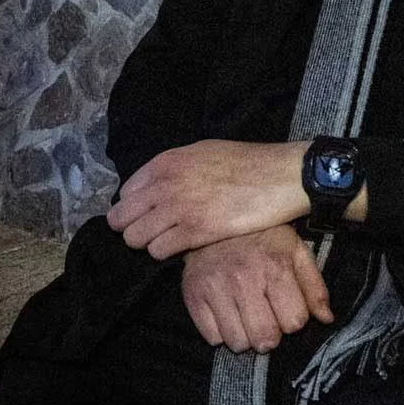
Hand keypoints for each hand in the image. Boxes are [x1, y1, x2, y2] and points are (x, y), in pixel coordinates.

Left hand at [105, 140, 309, 258]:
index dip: (135, 207)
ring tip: (169, 240)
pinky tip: (182, 247)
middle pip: (123, 218)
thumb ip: (175, 168)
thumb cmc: (247, 163)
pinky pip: (158, 251)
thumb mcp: (204, 152)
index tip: (148, 213)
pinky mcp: (194, 232)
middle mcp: (166, 184)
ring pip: (136, 238)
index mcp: (167, 162)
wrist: (280, 176)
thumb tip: (155, 186)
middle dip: (132, 227)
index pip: (127, 193)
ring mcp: (178, 209)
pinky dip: (166, 252)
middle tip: (151, 233)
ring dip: (149, 242)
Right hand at [180, 223, 332, 352]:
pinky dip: (221, 332)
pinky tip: (227, 311)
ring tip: (246, 314)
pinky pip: (212, 338)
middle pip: (265, 339)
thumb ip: (314, 286)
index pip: (294, 322)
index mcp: (275, 267)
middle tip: (267, 316)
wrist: (217, 216)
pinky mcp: (192, 296)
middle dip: (271, 333)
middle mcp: (243, 279)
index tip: (287, 307)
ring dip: (246, 335)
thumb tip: (327, 318)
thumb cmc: (262, 236)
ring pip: (238, 343)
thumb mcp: (295, 251)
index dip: (294, 318)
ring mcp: (215, 289)